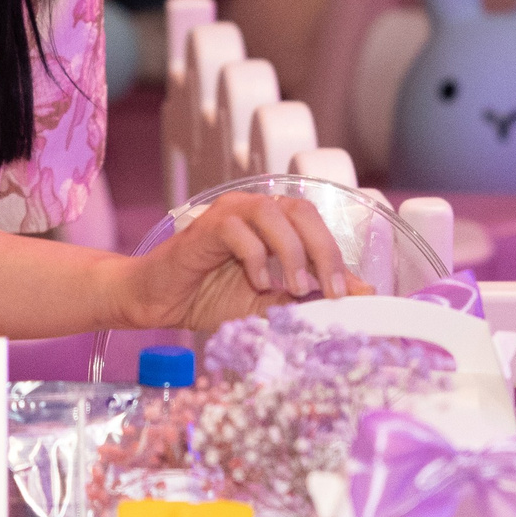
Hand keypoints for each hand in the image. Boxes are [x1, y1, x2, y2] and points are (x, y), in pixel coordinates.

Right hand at [122, 191, 350, 333]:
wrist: (158, 301)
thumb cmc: (209, 298)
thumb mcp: (269, 306)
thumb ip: (307, 300)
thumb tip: (356, 298)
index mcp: (273, 225)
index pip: (315, 226)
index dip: (338, 256)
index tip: (353, 294)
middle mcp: (253, 211)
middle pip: (301, 210)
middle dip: (324, 250)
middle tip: (331, 290)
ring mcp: (228, 214)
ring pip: (272, 212)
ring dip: (292, 251)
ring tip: (295, 287)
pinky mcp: (205, 227)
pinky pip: (237, 229)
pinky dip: (255, 257)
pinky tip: (257, 282)